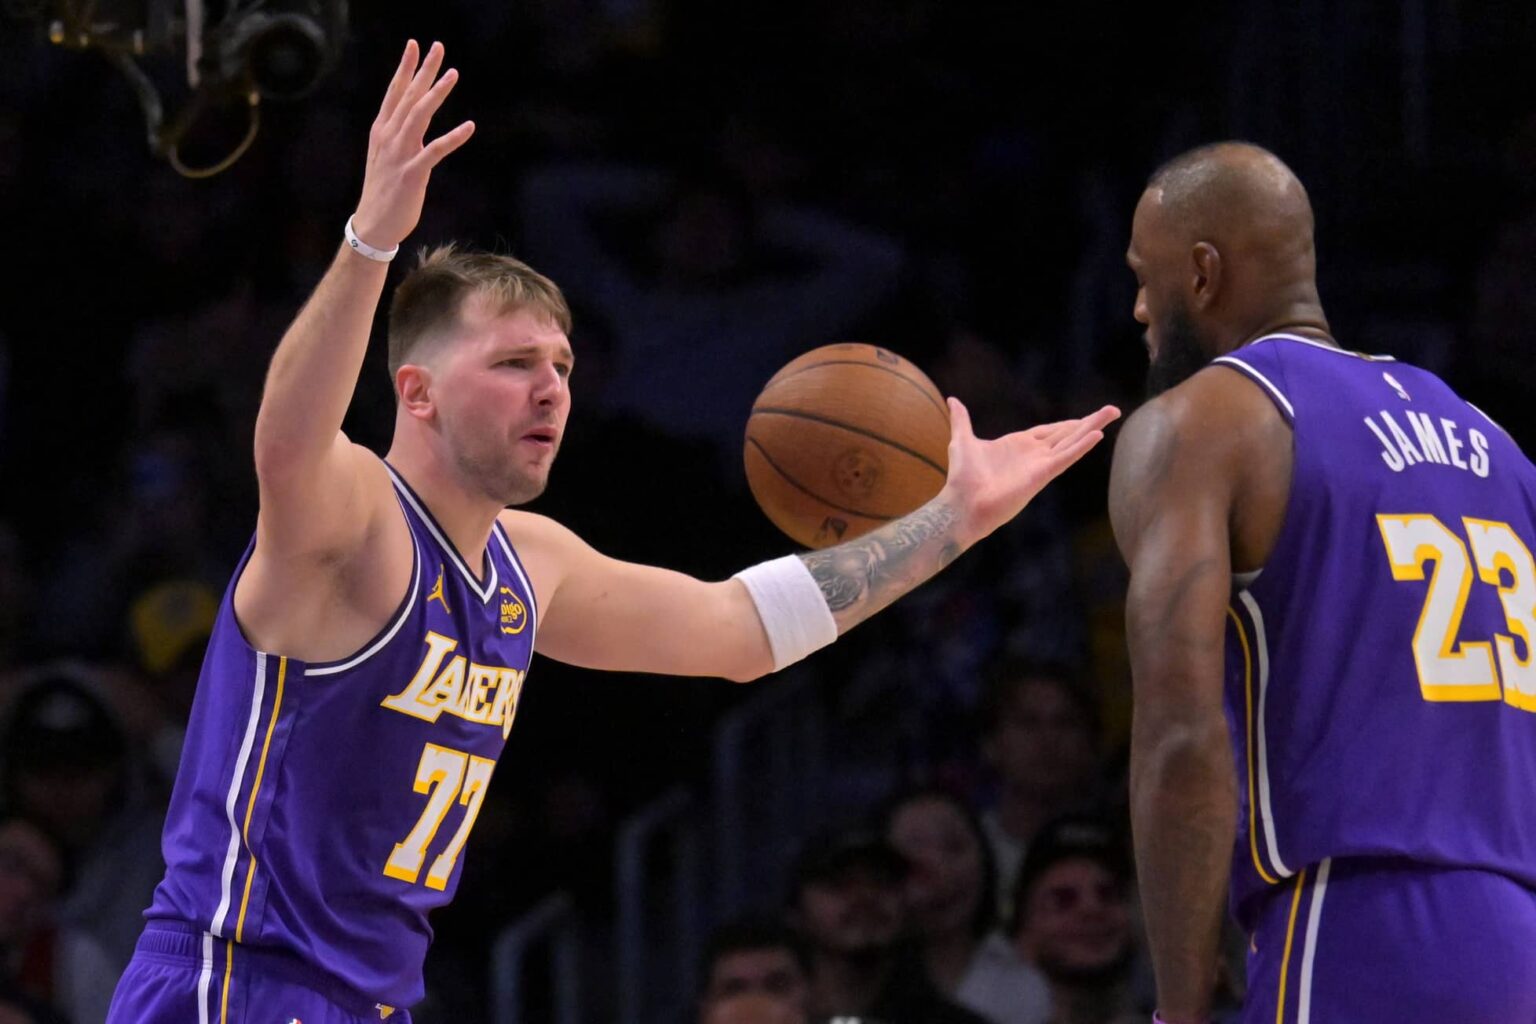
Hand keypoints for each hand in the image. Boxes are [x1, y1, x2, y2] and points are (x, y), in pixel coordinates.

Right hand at [351, 40, 475, 249]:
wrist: (374, 224)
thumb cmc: (384, 189)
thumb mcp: (386, 155)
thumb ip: (396, 134)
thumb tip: (411, 117)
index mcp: (382, 130)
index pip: (394, 92)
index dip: (405, 68)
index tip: (415, 46)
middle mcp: (389, 137)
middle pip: (408, 96)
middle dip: (423, 70)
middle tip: (438, 47)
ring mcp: (400, 154)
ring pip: (419, 115)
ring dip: (437, 93)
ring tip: (453, 74)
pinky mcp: (413, 173)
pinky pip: (436, 151)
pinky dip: (453, 137)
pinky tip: (469, 126)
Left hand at [941, 398, 1119, 545]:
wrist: (962, 504)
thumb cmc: (961, 478)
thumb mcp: (962, 440)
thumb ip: (962, 420)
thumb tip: (953, 400)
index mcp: (1019, 445)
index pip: (1050, 431)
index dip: (1068, 423)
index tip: (1086, 417)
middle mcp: (1033, 454)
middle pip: (1067, 434)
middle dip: (1089, 422)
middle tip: (1112, 410)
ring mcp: (1040, 464)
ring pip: (1072, 441)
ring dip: (1093, 426)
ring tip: (1113, 412)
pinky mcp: (1042, 475)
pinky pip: (1066, 457)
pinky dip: (1081, 446)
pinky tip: (1097, 434)